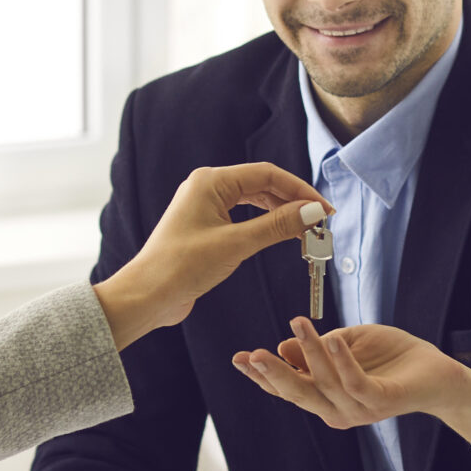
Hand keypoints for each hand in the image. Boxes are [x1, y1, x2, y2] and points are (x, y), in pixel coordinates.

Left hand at [94, 164, 328, 348]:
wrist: (146, 296)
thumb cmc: (181, 267)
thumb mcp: (236, 244)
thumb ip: (277, 226)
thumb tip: (313, 212)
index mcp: (211, 181)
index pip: (267, 175)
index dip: (300, 191)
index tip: (324, 210)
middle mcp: (206, 187)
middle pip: (262, 185)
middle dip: (293, 203)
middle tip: (319, 224)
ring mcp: (204, 207)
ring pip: (254, 201)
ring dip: (280, 215)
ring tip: (304, 233)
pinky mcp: (204, 227)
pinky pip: (242, 217)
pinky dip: (264, 225)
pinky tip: (279, 236)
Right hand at [236, 319, 470, 459]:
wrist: (437, 372)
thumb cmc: (391, 358)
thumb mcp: (347, 345)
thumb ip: (317, 348)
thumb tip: (284, 344)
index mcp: (325, 396)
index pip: (287, 388)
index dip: (261, 376)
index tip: (237, 358)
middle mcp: (337, 409)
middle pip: (297, 394)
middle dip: (273, 375)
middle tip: (252, 354)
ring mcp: (358, 409)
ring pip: (324, 384)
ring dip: (309, 353)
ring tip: (299, 324)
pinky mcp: (380, 401)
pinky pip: (356, 382)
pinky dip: (342, 361)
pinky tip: (333, 339)